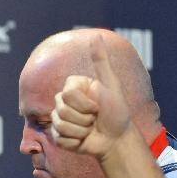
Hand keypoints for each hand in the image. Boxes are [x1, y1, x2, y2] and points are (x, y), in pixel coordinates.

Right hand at [51, 34, 133, 159]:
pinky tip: (83, 140)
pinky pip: (58, 139)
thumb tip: (97, 35)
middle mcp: (64, 102)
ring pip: (59, 125)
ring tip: (90, 130)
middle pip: (60, 109)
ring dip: (80, 131)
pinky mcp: (58, 136)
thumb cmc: (117, 112)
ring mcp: (60, 119)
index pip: (67, 93)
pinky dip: (74, 142)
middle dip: (83, 118)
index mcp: (74, 88)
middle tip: (95, 119)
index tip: (97, 106)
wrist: (117, 139)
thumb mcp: (112, 85)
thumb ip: (102, 61)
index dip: (84, 103)